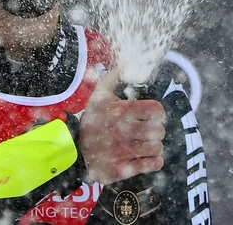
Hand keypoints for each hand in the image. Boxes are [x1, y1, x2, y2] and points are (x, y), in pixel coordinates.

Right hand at [79, 68, 165, 184]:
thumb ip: (115, 77)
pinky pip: (153, 164)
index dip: (157, 113)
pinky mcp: (122, 169)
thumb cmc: (92, 119)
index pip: (156, 111)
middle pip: (159, 131)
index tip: (152, 116)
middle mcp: (122, 131)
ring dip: (154, 146)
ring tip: (145, 144)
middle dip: (156, 130)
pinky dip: (153, 161)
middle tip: (148, 131)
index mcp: (120, 111)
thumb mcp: (100, 95)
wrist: (73, 149)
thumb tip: (126, 62)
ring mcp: (122, 151)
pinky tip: (145, 156)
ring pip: (157, 148)